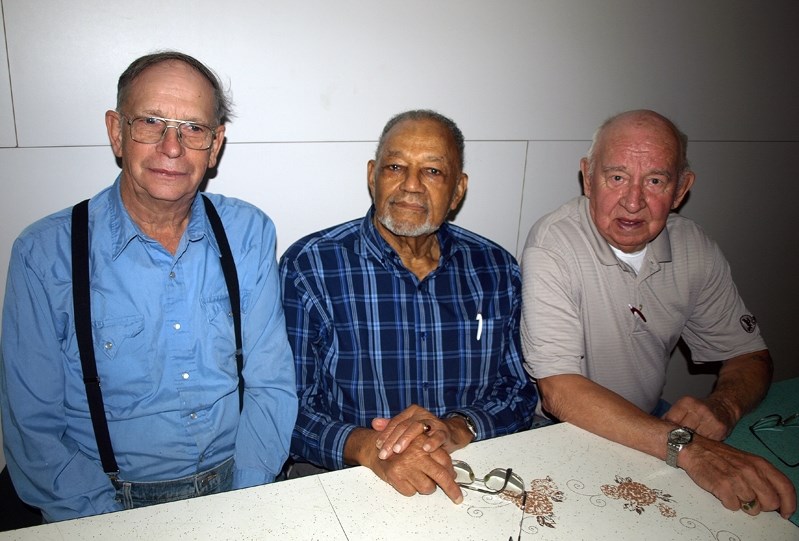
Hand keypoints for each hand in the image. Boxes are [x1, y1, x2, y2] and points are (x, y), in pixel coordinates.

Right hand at [370, 436, 463, 503]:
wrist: (373, 447)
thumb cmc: (398, 446)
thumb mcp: (418, 443)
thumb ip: (434, 454)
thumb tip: (452, 472)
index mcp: (424, 443)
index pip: (446, 461)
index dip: (452, 474)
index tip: (456, 481)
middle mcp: (416, 454)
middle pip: (441, 476)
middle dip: (452, 490)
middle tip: (457, 497)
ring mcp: (406, 466)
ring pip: (427, 487)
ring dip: (425, 487)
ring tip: (417, 478)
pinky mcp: (396, 476)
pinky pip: (411, 492)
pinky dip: (410, 489)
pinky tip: (405, 480)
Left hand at [373, 404, 462, 459]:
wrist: (448, 434)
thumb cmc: (425, 433)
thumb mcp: (407, 429)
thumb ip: (391, 426)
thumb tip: (374, 423)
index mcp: (411, 412)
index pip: (395, 422)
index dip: (385, 434)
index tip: (378, 446)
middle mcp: (421, 414)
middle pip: (403, 426)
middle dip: (392, 440)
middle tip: (384, 453)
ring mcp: (433, 422)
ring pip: (417, 428)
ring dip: (406, 439)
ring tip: (398, 450)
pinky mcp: (444, 431)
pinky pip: (438, 436)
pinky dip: (432, 442)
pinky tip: (425, 449)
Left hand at [664, 395, 735, 439]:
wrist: (724, 407)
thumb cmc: (699, 409)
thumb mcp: (683, 407)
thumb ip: (671, 416)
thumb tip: (657, 429)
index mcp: (686, 403)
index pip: (672, 420)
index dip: (667, 431)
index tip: (664, 438)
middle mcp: (699, 409)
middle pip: (683, 430)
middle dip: (678, 439)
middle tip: (675, 445)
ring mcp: (711, 419)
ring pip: (695, 438)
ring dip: (690, 444)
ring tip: (687, 447)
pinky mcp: (720, 429)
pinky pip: (706, 442)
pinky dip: (701, 446)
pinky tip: (699, 446)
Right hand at [680, 436, 795, 518]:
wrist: (693, 448)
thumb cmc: (719, 456)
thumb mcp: (746, 461)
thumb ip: (762, 477)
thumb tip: (773, 499)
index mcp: (760, 464)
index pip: (785, 487)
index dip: (789, 503)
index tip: (785, 513)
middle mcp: (751, 471)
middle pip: (771, 503)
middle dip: (762, 505)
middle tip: (750, 499)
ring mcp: (737, 479)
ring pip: (752, 508)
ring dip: (743, 504)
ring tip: (732, 491)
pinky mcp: (722, 487)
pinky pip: (734, 507)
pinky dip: (729, 503)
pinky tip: (722, 492)